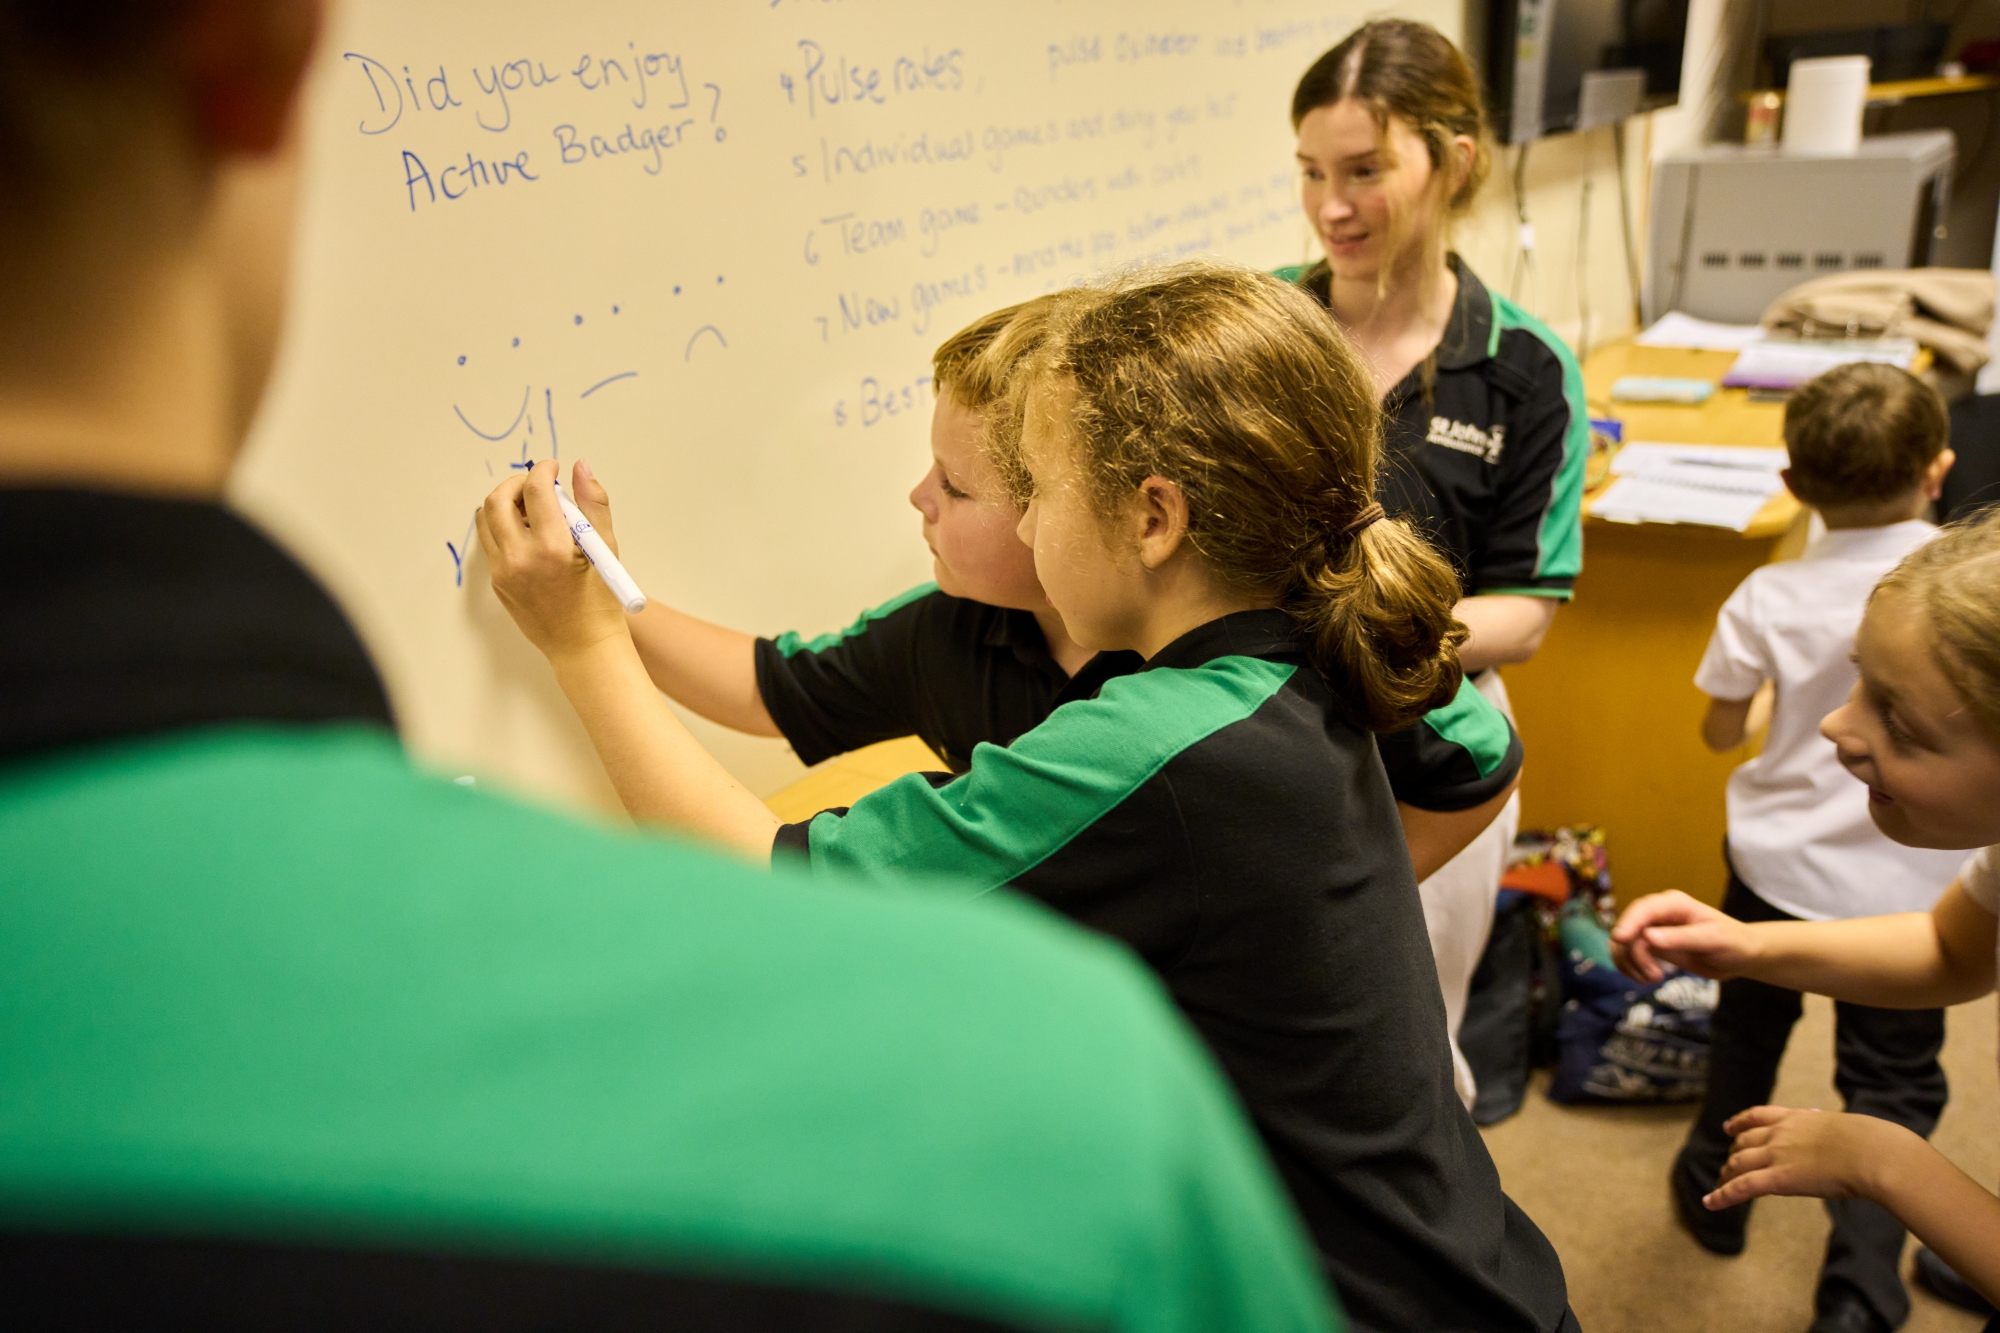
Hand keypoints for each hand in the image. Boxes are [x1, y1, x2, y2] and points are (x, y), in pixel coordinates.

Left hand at [477, 459, 627, 660]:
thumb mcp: (606, 549)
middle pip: (499, 500)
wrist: (583, 646)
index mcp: (552, 548)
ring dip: (505, 503)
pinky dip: (504, 527)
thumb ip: (593, 503)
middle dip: (517, 483)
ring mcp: (503, 572)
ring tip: (530, 508)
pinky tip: (528, 533)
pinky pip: (491, 542)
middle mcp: (520, 559)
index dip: (543, 471)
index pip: (536, 491)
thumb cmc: (601, 601)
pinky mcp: (497, 583)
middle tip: (537, 484)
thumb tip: (580, 467)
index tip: (553, 467)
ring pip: (486, 519)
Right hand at [1610, 890, 1757, 982]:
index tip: (1620, 940)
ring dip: (1631, 963)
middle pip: (1629, 928)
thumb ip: (1681, 938)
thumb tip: (1647, 937)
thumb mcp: (1712, 940)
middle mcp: (1658, 913)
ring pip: (1624, 943)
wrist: (1741, 956)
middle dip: (1634, 953)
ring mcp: (1652, 929)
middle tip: (1654, 976)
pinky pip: (1628, 954)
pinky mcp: (1651, 945)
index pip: (1643, 909)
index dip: (1628, 923)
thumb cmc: (1733, 942)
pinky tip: (1645, 978)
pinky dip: (1630, 967)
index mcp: (1674, 904)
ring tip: (1653, 979)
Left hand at [1708, 1105, 1916, 1209]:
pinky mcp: (1778, 1178)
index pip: (1759, 1116)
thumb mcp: (1845, 1127)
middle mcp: (1780, 1133)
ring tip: (1720, 1184)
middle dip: (1734, 1154)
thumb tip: (1842, 1134)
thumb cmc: (1871, 1143)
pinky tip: (1710, 1202)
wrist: (1872, 1153)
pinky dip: (1722, 1195)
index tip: (1728, 1128)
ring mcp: (1776, 1155)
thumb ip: (1832, 1132)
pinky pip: (1742, 1187)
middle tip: (1728, 1165)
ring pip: (1739, 1163)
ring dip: (1726, 1175)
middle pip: (1744, 1142)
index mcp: (1797, 1118)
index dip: (1739, 1122)